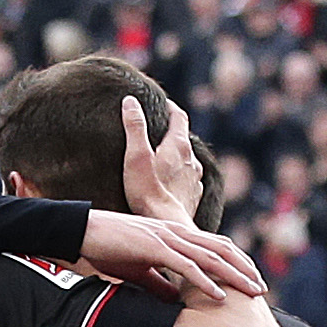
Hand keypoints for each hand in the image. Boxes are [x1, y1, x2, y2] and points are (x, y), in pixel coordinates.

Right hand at [83, 206, 264, 304]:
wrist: (82, 232)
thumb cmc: (109, 249)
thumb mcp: (140, 271)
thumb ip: (160, 283)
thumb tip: (175, 301)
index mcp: (175, 235)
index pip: (216, 246)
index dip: (237, 261)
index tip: (251, 279)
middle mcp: (176, 232)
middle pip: (221, 250)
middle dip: (244, 269)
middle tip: (262, 288)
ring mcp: (166, 238)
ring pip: (210, 258)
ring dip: (234, 276)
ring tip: (251, 292)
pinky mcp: (154, 248)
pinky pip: (185, 267)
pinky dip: (205, 282)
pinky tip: (219, 297)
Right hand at [119, 93, 204, 225]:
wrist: (165, 226)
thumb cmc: (147, 191)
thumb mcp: (136, 155)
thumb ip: (134, 127)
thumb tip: (130, 101)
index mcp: (179, 146)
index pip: (179, 117)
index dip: (170, 107)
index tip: (162, 103)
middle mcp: (192, 161)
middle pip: (184, 139)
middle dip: (172, 133)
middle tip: (158, 131)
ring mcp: (195, 180)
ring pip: (188, 161)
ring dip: (177, 157)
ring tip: (162, 159)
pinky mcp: (193, 198)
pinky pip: (189, 181)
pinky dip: (180, 177)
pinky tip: (170, 184)